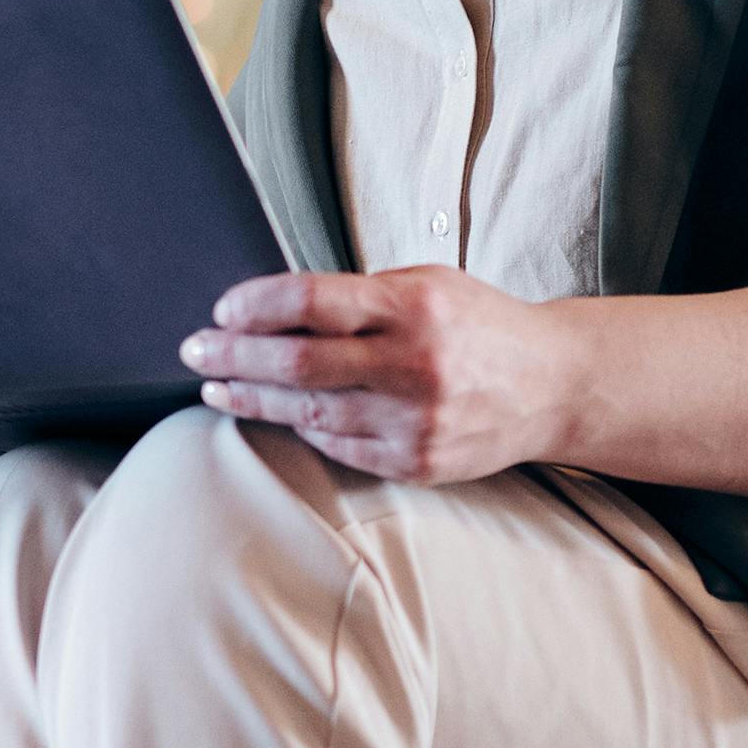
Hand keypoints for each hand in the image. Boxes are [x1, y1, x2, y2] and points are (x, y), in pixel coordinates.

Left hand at [183, 268, 583, 485]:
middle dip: (234, 355)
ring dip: (252, 398)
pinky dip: (300, 426)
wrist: (551, 386)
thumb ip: (360, 296)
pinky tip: (274, 412)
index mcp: (414, 306)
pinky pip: (337, 446)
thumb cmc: (480, 325)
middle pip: (297, 363)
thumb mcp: (427, 284)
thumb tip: (273, 307)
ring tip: (218, 385)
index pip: (311, 302)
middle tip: (196, 349)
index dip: (255, 306)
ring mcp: (414, 421)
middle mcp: (413, 365)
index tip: (224, 310)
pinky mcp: (415, 462)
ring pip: (308, 412)